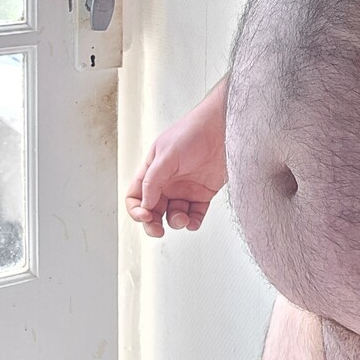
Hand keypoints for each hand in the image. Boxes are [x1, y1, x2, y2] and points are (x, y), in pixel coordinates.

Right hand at [125, 78, 227, 237]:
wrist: (224, 128)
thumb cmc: (193, 133)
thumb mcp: (166, 154)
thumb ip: (153, 179)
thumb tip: (146, 204)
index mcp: (152, 171)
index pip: (136, 196)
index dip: (136, 209)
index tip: (146, 215)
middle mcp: (167, 182)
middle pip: (153, 210)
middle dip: (153, 224)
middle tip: (158, 231)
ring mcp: (186, 188)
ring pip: (174, 215)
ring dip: (176, 222)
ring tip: (183, 219)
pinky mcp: (204, 193)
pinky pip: (195, 214)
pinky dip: (193, 222)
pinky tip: (193, 222)